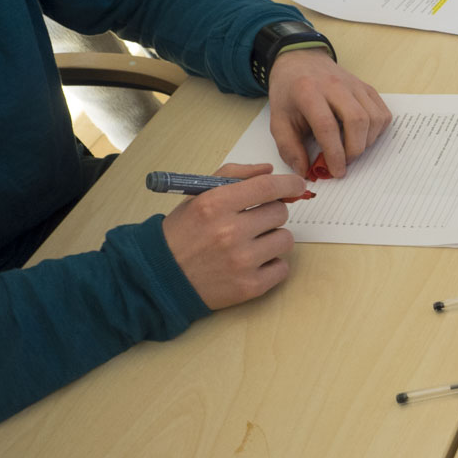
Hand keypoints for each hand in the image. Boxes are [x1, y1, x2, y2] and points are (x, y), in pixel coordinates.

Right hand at [161, 164, 300, 309]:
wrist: (161, 277)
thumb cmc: (183, 233)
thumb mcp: (198, 197)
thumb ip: (233, 176)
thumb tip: (269, 170)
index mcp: (215, 204)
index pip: (268, 187)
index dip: (289, 184)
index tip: (296, 186)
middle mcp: (230, 232)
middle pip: (280, 212)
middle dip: (271, 213)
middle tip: (253, 221)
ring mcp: (242, 261)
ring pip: (285, 239)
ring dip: (273, 239)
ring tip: (251, 243)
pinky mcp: (250, 286)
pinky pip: (283, 268)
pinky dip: (272, 265)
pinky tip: (252, 263)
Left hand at [266, 48, 390, 178]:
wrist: (301, 61)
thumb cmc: (289, 92)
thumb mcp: (278, 119)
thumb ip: (289, 148)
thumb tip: (305, 171)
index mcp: (308, 91)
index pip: (327, 126)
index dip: (334, 153)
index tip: (336, 171)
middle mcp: (334, 85)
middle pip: (357, 121)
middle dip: (354, 149)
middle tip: (345, 162)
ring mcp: (354, 85)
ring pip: (374, 118)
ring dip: (367, 141)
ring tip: (352, 148)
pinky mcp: (367, 88)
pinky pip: (383, 113)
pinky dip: (377, 130)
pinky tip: (362, 135)